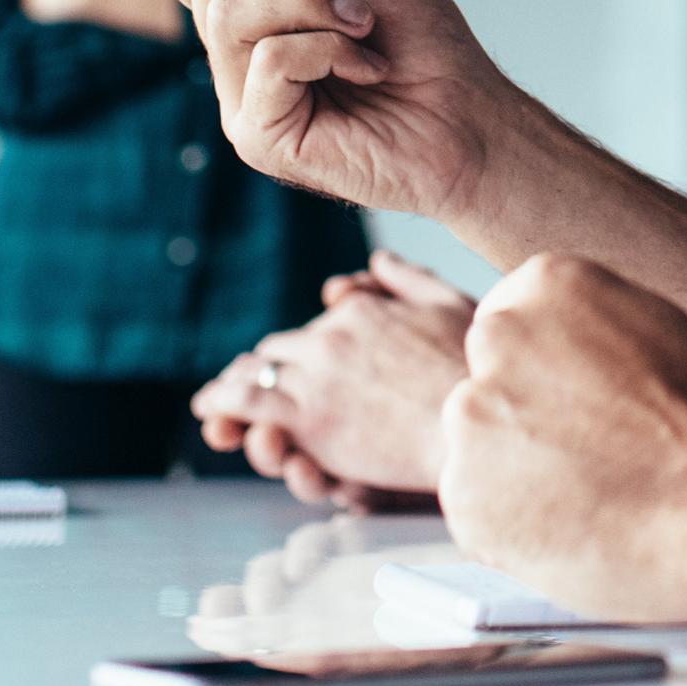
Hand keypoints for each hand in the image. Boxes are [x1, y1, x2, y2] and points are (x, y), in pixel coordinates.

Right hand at [153, 0, 533, 221]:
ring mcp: (244, 101)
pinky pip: (266, 59)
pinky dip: (326, 48)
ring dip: (309, 3)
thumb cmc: (425, 46)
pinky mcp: (260, 136)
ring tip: (364, 24)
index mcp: (257, 16)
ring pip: (229, 15)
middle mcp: (239, 59)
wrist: (471, 115)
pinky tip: (367, 67)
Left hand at [192, 251, 473, 503]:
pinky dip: (219, 405)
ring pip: (254, 373)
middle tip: (246, 384)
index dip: (304, 346)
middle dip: (264, 368)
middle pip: (280, 348)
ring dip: (231, 386)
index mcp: (363, 311)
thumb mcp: (450, 307)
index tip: (299, 361)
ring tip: (213, 401)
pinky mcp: (308, 418)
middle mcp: (332, 336)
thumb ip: (410, 280)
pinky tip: (207, 413)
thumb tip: (378, 260)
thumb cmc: (477, 374)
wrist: (479, 426)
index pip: (317, 323)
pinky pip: (245, 404)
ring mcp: (317, 376)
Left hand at [438, 254, 686, 624]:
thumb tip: (558, 349)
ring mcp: (475, 417)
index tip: (578, 403)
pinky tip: (571, 525)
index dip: (548, 374)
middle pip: (488, 382)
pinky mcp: (465, 494)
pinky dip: (511, 525)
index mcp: (546, 284)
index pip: (512, 324)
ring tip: (587, 494)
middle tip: (584, 453)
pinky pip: (477, 508)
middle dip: (522, 418)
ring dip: (514, 472)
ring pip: (479, 446)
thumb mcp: (654, 326)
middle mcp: (498, 339)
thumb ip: (587, 326)